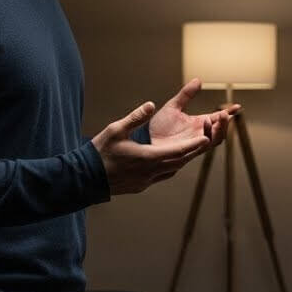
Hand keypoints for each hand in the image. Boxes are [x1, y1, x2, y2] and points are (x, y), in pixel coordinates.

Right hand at [92, 101, 209, 194]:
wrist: (85, 179)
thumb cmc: (99, 152)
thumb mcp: (116, 130)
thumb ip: (135, 117)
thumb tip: (151, 104)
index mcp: (148, 157)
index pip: (178, 151)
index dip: (193, 144)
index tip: (206, 138)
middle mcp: (151, 172)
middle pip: (179, 162)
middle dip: (192, 151)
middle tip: (204, 142)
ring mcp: (146, 181)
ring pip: (172, 170)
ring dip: (181, 160)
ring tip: (189, 151)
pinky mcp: (141, 186)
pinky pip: (162, 176)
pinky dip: (169, 168)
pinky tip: (169, 162)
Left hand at [147, 78, 240, 147]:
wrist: (145, 139)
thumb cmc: (158, 125)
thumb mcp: (173, 106)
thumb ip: (186, 94)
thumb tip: (198, 80)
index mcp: (198, 123)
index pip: (218, 118)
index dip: (229, 113)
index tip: (237, 106)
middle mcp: (199, 134)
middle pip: (220, 130)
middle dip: (226, 122)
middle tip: (225, 113)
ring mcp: (195, 143)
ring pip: (215, 139)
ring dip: (220, 130)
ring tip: (218, 118)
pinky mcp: (188, 151)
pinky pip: (202, 146)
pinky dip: (207, 137)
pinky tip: (207, 129)